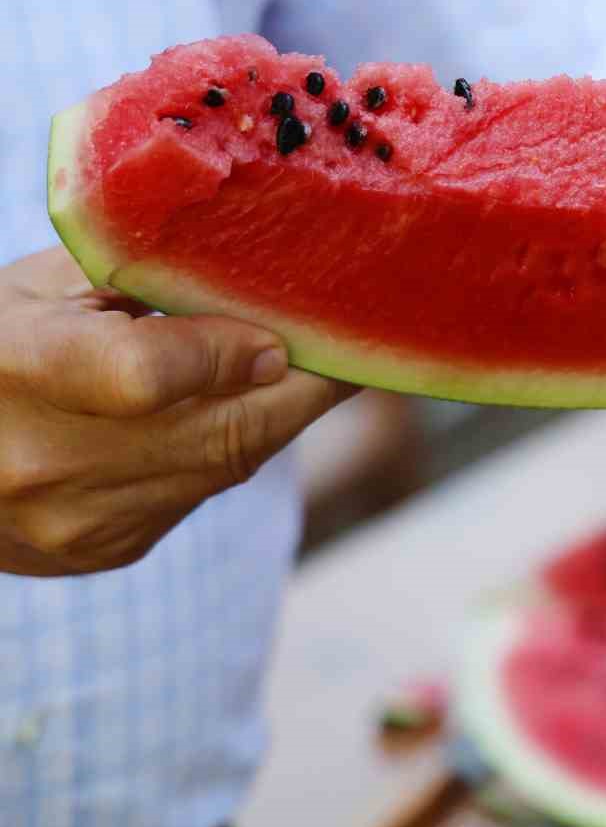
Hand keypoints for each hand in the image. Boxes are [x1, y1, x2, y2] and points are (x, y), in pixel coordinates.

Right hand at [0, 248, 355, 575]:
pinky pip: (201, 491)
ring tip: (308, 366)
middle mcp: (43, 462)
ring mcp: (76, 520)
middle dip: (306, 389)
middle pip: (221, 433)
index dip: (227, 355)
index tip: (277, 333)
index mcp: (17, 366)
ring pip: (228, 466)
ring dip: (278, 416)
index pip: (145, 376)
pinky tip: (233, 410)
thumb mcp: (49, 283)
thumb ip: (149, 276)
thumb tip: (268, 282)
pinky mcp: (106, 550)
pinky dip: (230, 447)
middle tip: (351, 346)